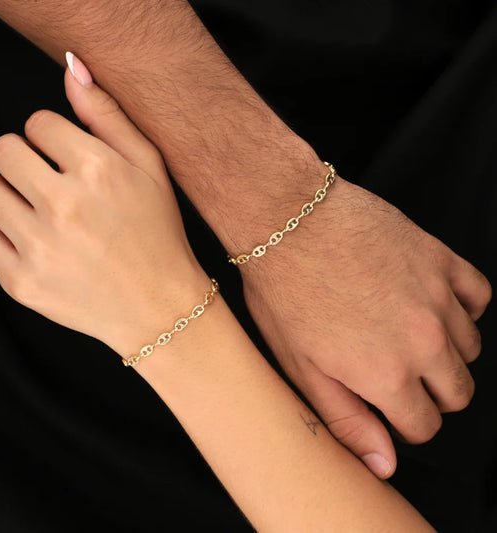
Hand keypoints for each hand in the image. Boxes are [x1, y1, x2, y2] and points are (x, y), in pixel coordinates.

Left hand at [0, 57, 207, 356]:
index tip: (70, 160)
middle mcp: (64, 206)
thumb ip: (109, 117)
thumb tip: (71, 68)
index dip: (54, 139)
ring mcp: (39, 247)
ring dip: (13, 196)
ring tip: (47, 216)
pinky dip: (7, 235)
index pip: (37, 123)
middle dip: (26, 161)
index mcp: (98, 170)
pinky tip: (41, 245)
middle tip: (53, 185)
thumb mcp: (151, 170)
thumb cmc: (159, 236)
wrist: (160, 307)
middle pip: (2, 150)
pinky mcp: (22, 282)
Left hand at [240, 171, 491, 477]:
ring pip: (469, 348)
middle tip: (392, 370)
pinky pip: (479, 296)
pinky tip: (427, 302)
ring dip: (443, 350)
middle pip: (457, 392)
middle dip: (427, 392)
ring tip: (400, 332)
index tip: (384, 403)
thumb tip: (384, 464)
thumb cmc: (284, 292)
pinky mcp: (441, 258)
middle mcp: (425, 340)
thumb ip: (346, 420)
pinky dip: (461, 306)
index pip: (424, 425)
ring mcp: (438, 296)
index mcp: (388, 374)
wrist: (287, 219)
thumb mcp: (301, 367)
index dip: (402, 421)